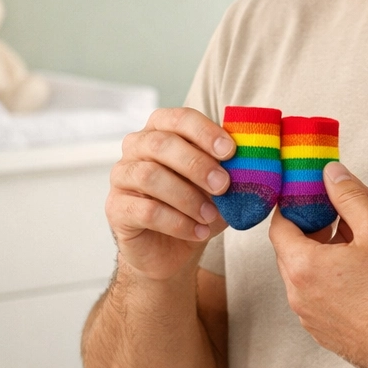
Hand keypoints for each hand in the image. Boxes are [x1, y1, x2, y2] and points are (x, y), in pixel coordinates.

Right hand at [106, 108, 234, 281]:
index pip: (180, 118)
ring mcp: (122, 176)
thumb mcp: (220, 183)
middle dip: (197, 164)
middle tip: (223, 185)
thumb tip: (251, 159)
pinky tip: (198, 232)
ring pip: (149, 176)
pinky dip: (178, 222)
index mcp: (162, 129)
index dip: (205, 131)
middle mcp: (137, 146)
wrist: (173, 249)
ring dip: (187, 197)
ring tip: (210, 215)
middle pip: (161, 144)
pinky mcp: (116, 208)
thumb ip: (231, 167)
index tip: (230, 151)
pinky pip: (145, 210)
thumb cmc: (198, 204)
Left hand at [270, 162, 367, 367]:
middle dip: (312, 227)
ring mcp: (309, 316)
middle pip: (291, 249)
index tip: (309, 194)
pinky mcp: (323, 331)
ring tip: (355, 243)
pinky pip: (316, 295)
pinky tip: (359, 273)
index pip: (279, 225)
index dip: (292, 206)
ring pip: (305, 274)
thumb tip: (332, 174)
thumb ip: (350, 196)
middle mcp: (297, 293)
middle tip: (338, 214)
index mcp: (303, 265)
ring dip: (322, 254)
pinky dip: (329, 278)